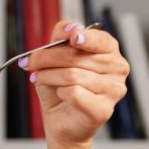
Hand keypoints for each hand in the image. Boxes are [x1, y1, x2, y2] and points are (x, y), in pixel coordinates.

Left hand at [22, 21, 129, 146]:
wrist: (60, 120)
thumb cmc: (61, 87)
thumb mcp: (55, 56)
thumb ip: (62, 37)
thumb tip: (70, 27)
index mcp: (109, 51)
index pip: (100, 39)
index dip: (85, 37)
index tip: (72, 37)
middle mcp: (117, 69)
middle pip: (77, 57)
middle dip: (48, 58)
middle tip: (30, 61)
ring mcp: (114, 90)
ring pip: (72, 75)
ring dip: (48, 76)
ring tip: (39, 78)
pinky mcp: (103, 109)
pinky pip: (75, 93)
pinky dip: (60, 92)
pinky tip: (60, 94)